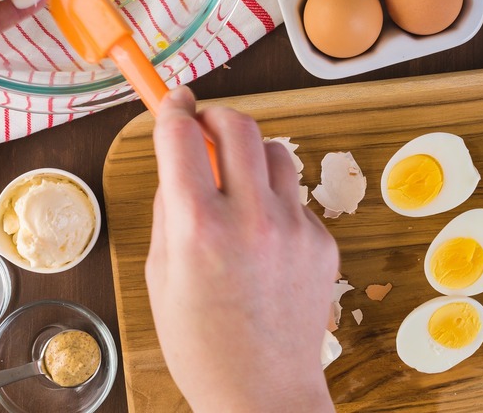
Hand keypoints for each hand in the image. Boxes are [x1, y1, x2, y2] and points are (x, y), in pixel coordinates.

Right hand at [147, 86, 338, 412]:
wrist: (263, 392)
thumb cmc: (202, 345)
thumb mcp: (160, 276)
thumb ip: (169, 210)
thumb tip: (179, 164)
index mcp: (199, 228)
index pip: (182, 137)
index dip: (174, 108)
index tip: (174, 100)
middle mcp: (251, 219)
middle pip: (240, 125)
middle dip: (217, 115)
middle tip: (206, 128)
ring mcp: (294, 228)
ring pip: (276, 152)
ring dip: (251, 155)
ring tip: (238, 186)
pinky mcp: (322, 242)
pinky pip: (296, 197)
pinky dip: (276, 200)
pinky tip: (265, 237)